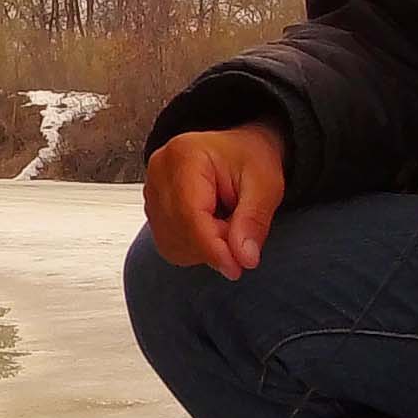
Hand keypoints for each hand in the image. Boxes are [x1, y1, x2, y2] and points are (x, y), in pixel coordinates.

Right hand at [143, 122, 286, 279]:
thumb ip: (253, 221)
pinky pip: (168, 244)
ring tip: (226, 224)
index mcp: (185, 156)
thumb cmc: (250, 157)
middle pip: (178, 231)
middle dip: (213, 246)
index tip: (236, 268)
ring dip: (203, 248)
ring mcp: (152, 191)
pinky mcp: (153, 209)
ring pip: (171, 242)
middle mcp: (160, 172)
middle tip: (241, 235)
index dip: (212, 248)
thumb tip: (243, 258)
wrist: (239, 150)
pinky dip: (194, 248)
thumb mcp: (265, 185)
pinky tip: (211, 229)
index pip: (189, 214)